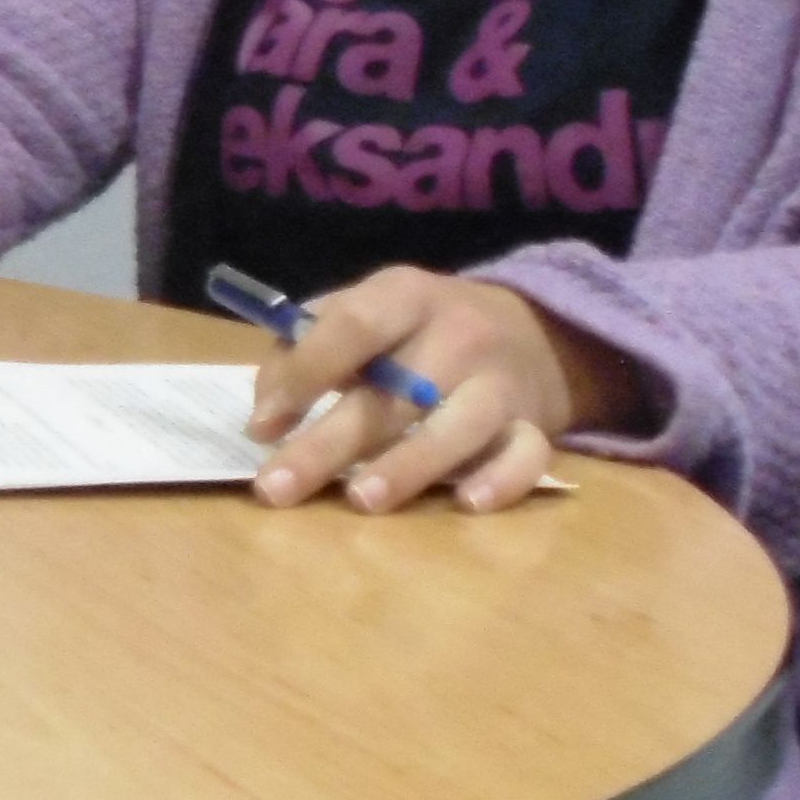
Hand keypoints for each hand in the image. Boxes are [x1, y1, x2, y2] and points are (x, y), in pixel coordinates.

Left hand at [235, 264, 628, 514]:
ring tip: (362, 501)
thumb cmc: (419, 330)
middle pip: (393, 393)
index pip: (354, 325)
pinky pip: (527, 457)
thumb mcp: (365, 311)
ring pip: (458, 427)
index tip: (261, 424)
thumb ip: (306, 347)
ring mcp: (502, 383)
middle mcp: (459, 335)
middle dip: (329, 444)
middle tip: (277, 489)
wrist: (532, 332)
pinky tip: (466, 503)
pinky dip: (502, 481)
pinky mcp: (537, 427)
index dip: (305, 372)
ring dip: (409, 466)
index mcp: (406, 296)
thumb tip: (266, 413)